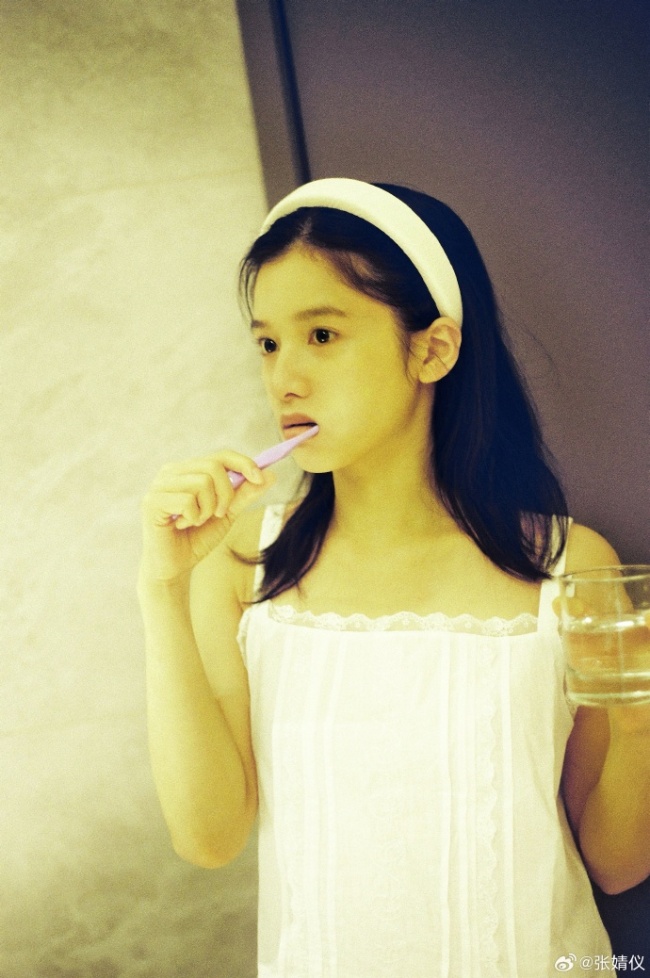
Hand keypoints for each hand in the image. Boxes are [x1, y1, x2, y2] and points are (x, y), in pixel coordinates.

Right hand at [140, 450, 274, 582]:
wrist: (175, 566)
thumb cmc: (197, 537)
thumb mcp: (227, 514)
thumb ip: (245, 494)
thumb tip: (270, 474)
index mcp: (189, 470)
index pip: (220, 455)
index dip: (244, 463)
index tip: (260, 478)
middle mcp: (172, 471)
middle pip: (214, 466)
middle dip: (226, 495)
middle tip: (218, 514)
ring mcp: (160, 485)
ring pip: (202, 483)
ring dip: (208, 509)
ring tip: (196, 521)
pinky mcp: (152, 501)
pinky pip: (187, 500)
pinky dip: (193, 517)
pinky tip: (182, 525)